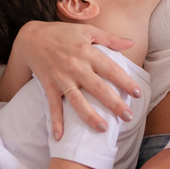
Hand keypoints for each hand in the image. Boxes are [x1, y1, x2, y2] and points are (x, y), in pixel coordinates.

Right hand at [13, 21, 138, 139]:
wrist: (31, 37)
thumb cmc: (62, 34)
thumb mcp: (87, 31)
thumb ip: (110, 39)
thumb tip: (131, 43)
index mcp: (87, 52)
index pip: (111, 69)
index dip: (125, 81)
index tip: (138, 93)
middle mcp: (75, 66)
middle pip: (98, 88)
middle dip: (114, 103)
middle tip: (128, 117)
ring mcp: (61, 78)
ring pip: (77, 100)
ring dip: (90, 116)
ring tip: (103, 129)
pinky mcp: (48, 86)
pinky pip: (52, 106)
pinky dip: (55, 122)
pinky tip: (60, 137)